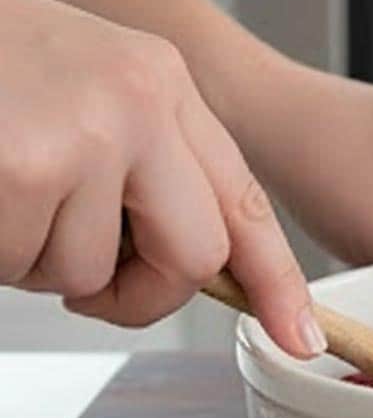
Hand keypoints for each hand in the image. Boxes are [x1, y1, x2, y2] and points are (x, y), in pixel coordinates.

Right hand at [0, 0, 322, 357]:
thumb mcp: (85, 91)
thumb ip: (144, 164)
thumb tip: (192, 266)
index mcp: (161, 83)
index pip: (243, 199)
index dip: (276, 279)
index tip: (298, 334)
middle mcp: (139, 101)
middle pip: (195, 257)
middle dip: (142, 294)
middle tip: (88, 285)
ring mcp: (88, 130)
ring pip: (94, 273)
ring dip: (39, 261)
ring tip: (5, 195)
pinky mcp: (27, 165)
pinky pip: (27, 266)